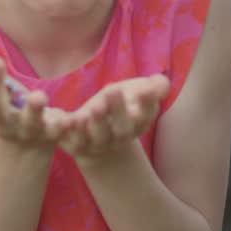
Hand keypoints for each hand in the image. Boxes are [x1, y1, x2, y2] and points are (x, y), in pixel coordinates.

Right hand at [0, 28, 52, 147]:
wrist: (25, 149)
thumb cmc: (3, 107)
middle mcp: (1, 121)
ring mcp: (26, 131)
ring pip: (28, 122)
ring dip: (33, 109)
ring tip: (39, 95)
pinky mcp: (49, 136)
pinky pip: (56, 132)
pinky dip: (61, 126)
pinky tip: (69, 119)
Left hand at [47, 75, 170, 166]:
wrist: (98, 134)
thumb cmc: (122, 105)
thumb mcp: (137, 92)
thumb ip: (153, 87)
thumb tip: (161, 84)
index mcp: (139, 122)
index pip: (146, 113)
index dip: (148, 102)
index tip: (147, 88)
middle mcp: (121, 137)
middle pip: (123, 128)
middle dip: (118, 110)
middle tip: (113, 90)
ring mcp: (99, 144)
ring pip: (98, 135)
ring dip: (96, 122)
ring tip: (93, 106)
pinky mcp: (77, 146)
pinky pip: (74, 142)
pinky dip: (71, 131)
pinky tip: (68, 118)